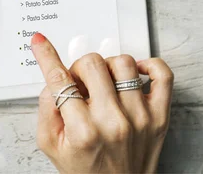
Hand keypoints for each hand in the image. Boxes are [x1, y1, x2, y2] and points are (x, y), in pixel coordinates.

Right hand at [32, 33, 173, 173]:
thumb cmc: (85, 169)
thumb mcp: (50, 144)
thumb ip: (45, 108)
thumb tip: (52, 77)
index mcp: (83, 130)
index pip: (60, 80)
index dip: (46, 55)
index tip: (40, 42)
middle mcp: (113, 121)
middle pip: (92, 63)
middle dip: (78, 68)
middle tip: (78, 82)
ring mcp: (140, 117)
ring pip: (122, 63)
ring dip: (107, 66)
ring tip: (103, 82)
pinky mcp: (160, 116)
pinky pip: (162, 74)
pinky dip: (148, 65)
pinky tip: (134, 72)